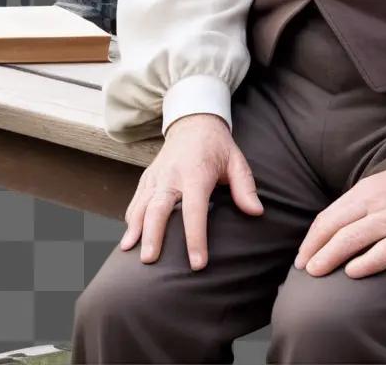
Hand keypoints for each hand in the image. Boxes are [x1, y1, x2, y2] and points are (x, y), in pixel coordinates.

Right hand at [119, 112, 263, 270]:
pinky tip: (129, 239)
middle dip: (153, 235)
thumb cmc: (217, 146)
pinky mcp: (147, 177)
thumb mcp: (236, 161)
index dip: (195, 237)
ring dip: (135, 229)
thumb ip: (245, 187)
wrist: (193, 122)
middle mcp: (172, 175)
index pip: (194, 210)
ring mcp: (156, 176)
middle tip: (149, 261)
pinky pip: (136, 200)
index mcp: (196, 173)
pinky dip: (131, 219)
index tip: (197, 263)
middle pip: (158, 208)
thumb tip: (256, 212)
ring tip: (129, 253)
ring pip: (141, 205)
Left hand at [293, 157, 385, 278]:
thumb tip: (338, 226)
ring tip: (315, 273)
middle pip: (334, 227)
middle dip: (314, 249)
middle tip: (302, 269)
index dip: (312, 238)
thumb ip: (361, 203)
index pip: (329, 216)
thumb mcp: (382, 185)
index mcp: (365, 190)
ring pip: (353, 239)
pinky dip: (367, 262)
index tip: (302, 255)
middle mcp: (375, 203)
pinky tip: (353, 273)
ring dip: (330, 257)